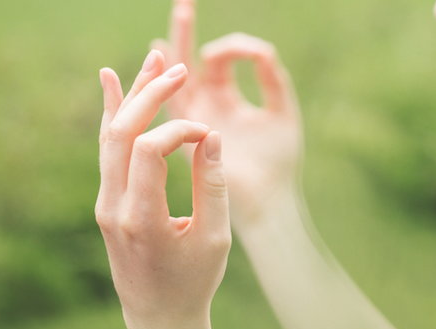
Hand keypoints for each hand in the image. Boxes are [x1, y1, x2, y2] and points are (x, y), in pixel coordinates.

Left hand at [96, 51, 230, 328]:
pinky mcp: (106, 201)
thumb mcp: (214, 238)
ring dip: (132, 96)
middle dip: (150, 94)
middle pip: (122, 132)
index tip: (210, 136)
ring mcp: (104, 203)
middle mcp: (113, 207)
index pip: (151, 149)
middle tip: (180, 69)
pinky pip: (107, 150)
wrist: (159, 317)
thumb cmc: (194, 282)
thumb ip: (212, 184)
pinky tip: (112, 81)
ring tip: (155, 59)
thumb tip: (211, 135)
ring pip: (110, 135)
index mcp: (141, 219)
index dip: (182, 130)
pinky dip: (113, 115)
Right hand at [151, 0, 303, 228]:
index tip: (256, 56)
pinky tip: (152, 62)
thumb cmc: (278, 164)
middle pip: (187, 62)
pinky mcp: (184, 138)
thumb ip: (274, 81)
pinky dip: (158, 85)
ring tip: (172, 24)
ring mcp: (191, 122)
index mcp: (226, 101)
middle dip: (185, 32)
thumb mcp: (283, 115)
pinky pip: (168, 106)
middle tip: (184, 2)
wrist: (267, 202)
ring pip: (174, 79)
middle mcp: (204, 108)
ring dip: (173, 49)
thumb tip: (262, 51)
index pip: (217, 62)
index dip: (231, 49)